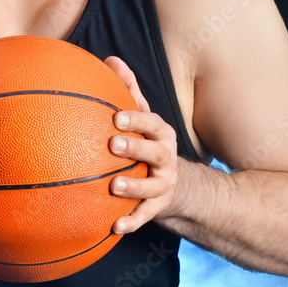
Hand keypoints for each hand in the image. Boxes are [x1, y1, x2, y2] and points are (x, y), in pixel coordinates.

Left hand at [104, 56, 179, 234]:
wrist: (177, 184)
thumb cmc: (148, 141)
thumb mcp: (142, 117)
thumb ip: (128, 90)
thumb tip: (110, 59)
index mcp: (160, 134)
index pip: (152, 123)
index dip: (137, 120)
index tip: (116, 117)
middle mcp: (166, 158)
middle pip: (156, 152)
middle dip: (136, 147)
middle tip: (113, 144)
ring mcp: (163, 184)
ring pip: (152, 186)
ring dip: (134, 186)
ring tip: (113, 185)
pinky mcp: (157, 207)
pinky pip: (145, 215)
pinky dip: (132, 222)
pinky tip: (115, 227)